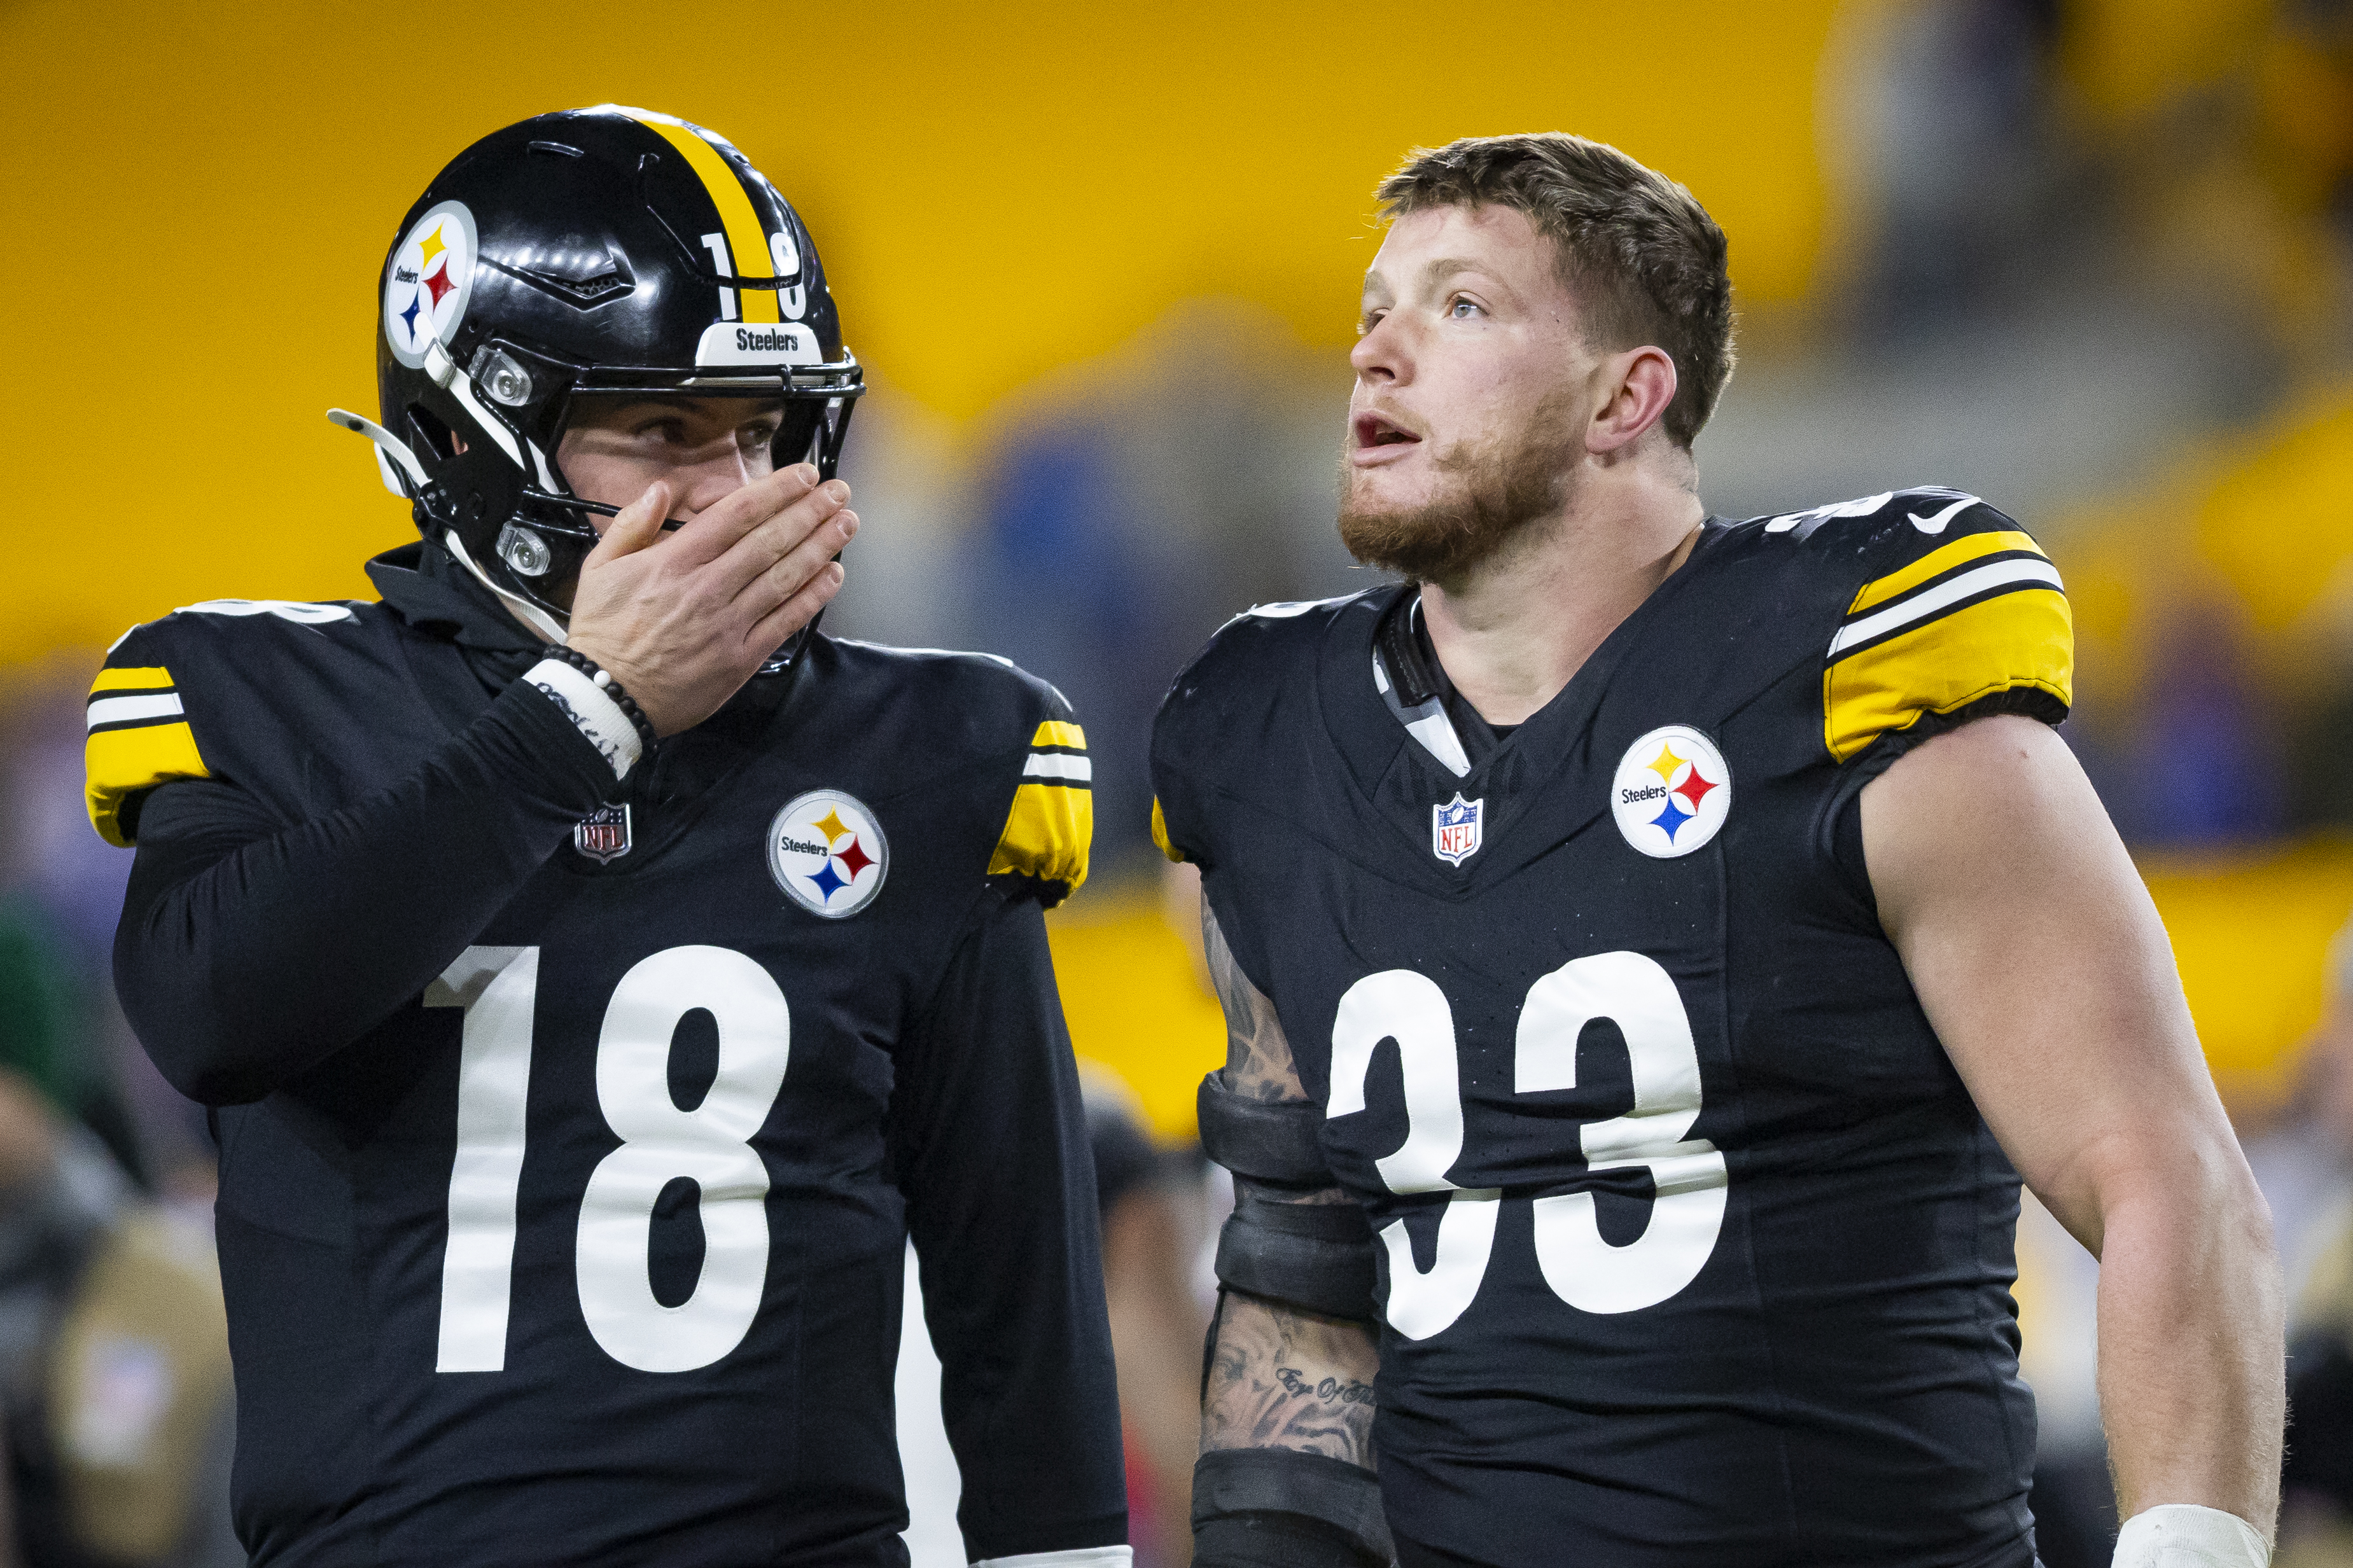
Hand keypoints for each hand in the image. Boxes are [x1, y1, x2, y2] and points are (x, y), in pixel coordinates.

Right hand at [564, 463, 856, 734]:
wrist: (606, 697)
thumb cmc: (602, 634)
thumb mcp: (600, 568)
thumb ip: (632, 525)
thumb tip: (660, 490)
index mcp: (675, 561)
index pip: (737, 514)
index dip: (776, 491)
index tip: (802, 476)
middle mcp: (707, 588)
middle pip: (770, 540)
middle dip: (809, 512)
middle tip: (838, 492)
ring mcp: (728, 624)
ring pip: (784, 577)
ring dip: (820, 547)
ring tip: (846, 524)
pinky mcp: (740, 658)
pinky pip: (784, 621)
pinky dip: (812, 597)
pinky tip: (834, 575)